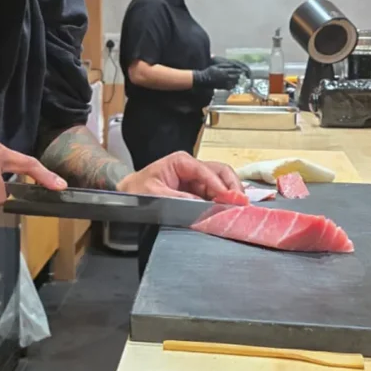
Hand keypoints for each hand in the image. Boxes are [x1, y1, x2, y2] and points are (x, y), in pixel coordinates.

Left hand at [116, 151, 245, 200]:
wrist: (129, 193)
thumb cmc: (138, 189)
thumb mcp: (154, 194)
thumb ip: (178, 199)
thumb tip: (201, 205)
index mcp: (181, 161)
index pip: (207, 171)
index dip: (220, 186)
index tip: (230, 199)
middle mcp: (193, 167)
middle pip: (221, 172)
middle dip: (233, 187)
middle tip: (241, 203)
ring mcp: (197, 178)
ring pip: (223, 182)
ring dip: (231, 194)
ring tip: (238, 208)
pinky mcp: (199, 190)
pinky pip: (217, 193)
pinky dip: (225, 200)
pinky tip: (230, 209)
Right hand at [193, 64, 243, 90]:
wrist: (203, 80)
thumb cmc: (208, 71)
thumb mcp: (216, 66)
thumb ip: (224, 66)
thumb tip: (232, 65)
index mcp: (224, 72)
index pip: (234, 71)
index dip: (239, 71)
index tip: (243, 70)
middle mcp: (225, 78)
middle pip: (235, 77)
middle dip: (240, 76)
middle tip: (243, 75)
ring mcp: (224, 83)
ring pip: (234, 82)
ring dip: (237, 81)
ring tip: (239, 79)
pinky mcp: (222, 87)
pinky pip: (230, 87)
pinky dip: (233, 86)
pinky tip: (234, 84)